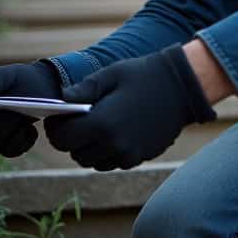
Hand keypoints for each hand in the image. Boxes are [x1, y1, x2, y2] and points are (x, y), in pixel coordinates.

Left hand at [43, 44, 216, 170]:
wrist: (182, 88)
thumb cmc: (143, 76)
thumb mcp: (111, 75)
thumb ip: (83, 90)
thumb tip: (60, 100)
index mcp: (102, 123)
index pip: (62, 139)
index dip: (55, 129)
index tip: (58, 117)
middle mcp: (113, 145)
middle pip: (75, 153)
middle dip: (71, 139)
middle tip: (76, 121)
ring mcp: (128, 155)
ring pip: (92, 161)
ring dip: (88, 148)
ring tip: (95, 126)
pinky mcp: (139, 158)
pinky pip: (112, 162)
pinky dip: (106, 152)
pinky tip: (113, 132)